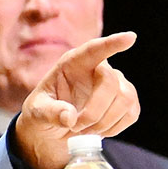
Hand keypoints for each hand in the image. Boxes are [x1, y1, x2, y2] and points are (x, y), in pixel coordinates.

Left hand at [15, 32, 139, 168]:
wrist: (53, 130)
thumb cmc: (43, 113)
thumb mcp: (36, 112)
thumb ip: (50, 112)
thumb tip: (69, 117)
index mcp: (73, 63)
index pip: (94, 50)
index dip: (112, 43)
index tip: (129, 37)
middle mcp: (98, 69)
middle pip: (110, 83)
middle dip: (94, 111)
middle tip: (76, 127)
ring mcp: (116, 84)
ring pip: (125, 99)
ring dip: (104, 121)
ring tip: (84, 130)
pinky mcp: (127, 102)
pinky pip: (131, 114)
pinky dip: (114, 128)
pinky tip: (97, 131)